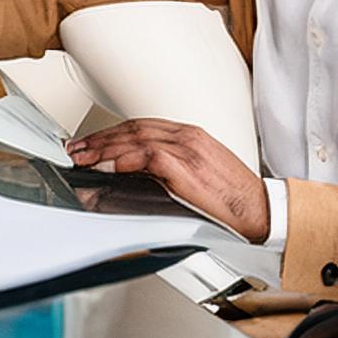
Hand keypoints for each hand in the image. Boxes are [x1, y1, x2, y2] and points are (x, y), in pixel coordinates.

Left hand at [64, 119, 270, 242]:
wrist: (261, 210)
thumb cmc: (233, 199)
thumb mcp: (200, 175)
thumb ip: (171, 169)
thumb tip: (137, 175)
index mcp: (191, 136)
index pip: (142, 126)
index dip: (113, 133)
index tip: (92, 143)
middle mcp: (188, 137)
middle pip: (134, 129)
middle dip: (101, 138)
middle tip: (76, 149)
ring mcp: (188, 150)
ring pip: (136, 138)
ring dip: (104, 148)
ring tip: (83, 158)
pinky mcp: (187, 167)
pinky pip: (147, 157)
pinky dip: (123, 159)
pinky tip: (106, 167)